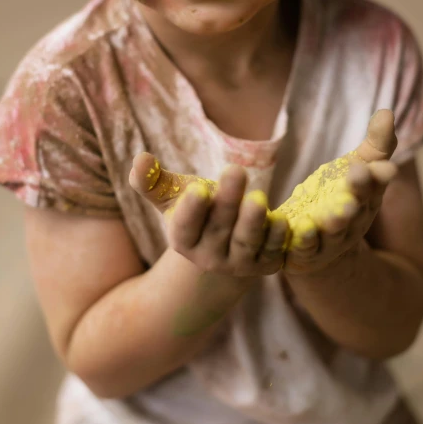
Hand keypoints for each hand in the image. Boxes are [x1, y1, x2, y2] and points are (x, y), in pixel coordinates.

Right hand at [129, 155, 289, 277]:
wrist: (225, 244)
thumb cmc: (197, 210)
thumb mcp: (173, 197)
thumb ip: (153, 181)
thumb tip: (139, 159)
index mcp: (183, 239)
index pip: (185, 227)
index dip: (191, 209)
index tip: (198, 189)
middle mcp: (209, 256)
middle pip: (219, 228)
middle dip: (228, 201)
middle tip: (236, 170)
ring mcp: (239, 263)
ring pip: (247, 242)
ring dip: (254, 221)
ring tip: (259, 198)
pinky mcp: (266, 264)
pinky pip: (273, 251)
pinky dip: (278, 237)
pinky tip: (282, 219)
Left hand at [278, 109, 397, 274]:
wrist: (321, 249)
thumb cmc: (340, 198)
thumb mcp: (357, 169)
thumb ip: (375, 145)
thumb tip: (388, 111)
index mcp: (367, 199)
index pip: (375, 185)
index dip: (378, 175)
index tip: (383, 165)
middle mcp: (353, 222)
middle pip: (357, 206)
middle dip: (358, 191)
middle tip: (359, 173)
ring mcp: (330, 240)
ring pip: (334, 230)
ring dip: (335, 220)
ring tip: (331, 210)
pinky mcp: (305, 253)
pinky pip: (305, 247)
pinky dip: (304, 240)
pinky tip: (300, 228)